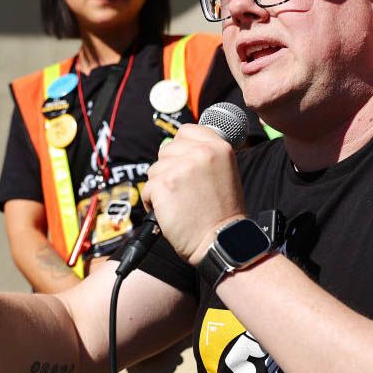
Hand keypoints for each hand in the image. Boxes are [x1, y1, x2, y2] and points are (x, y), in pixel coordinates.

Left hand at [141, 124, 245, 264]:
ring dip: (161, 187)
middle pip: (166, 150)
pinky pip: (147, 188)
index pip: (186, 131)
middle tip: (185, 191)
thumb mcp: (225, 172)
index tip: (184, 164)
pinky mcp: (164, 185)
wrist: (220, 241)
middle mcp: (200, 152)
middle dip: (169, 170)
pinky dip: (153, 202)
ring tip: (179, 203)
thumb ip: (204, 155)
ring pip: (155, 169)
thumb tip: (177, 146)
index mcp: (219, 146)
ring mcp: (181, 167)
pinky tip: (169, 212)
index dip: (181, 148)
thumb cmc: (222, 212)